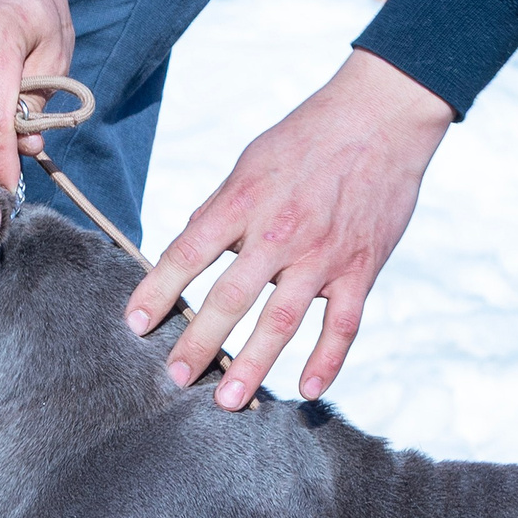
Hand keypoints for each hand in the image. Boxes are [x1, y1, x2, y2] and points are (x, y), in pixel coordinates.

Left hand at [128, 50, 452, 408]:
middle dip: (198, 342)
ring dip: (253, 364)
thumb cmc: (309, 137)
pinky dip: (327, 360)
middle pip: (229, 297)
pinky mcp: (361, 267)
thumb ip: (221, 209)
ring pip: (282, 320)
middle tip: (175, 378)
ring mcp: (323, 254)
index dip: (158, 290)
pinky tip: (308, 389)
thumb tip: (188, 249)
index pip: (188, 253)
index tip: (135, 324)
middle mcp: (280, 232)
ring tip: (228, 401)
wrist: (382, 116)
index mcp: (245, 201)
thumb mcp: (250, 162)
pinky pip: (343, 324)